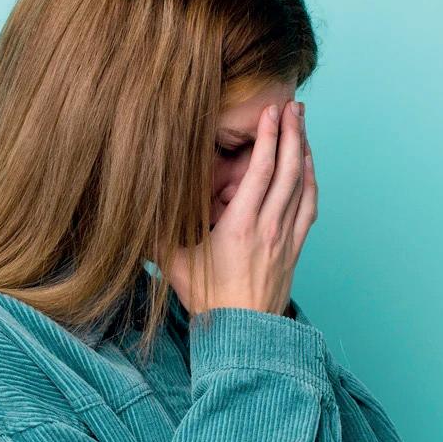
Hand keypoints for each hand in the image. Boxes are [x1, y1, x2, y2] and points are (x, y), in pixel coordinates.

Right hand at [158, 98, 316, 316]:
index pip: (261, 172)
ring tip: (303, 125)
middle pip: (289, 170)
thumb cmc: (207, 300)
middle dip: (294, 134)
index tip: (272, 112)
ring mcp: (286, 238)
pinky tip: (309, 167)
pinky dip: (311, 181)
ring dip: (306, 152)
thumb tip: (130, 207)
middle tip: (294, 106)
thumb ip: (156, 233)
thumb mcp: (175, 263)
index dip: (269, 138)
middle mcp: (269, 228)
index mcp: (241, 227)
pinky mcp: (295, 249)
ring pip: (304, 185)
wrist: (241, 335)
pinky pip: (309, 207)